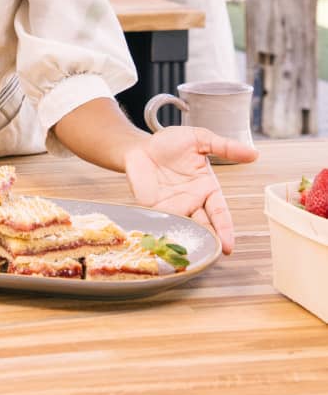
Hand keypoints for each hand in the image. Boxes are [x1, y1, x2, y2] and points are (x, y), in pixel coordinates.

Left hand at [123, 126, 257, 253]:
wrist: (139, 145)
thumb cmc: (170, 143)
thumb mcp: (199, 138)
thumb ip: (224, 146)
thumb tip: (254, 153)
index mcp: (207, 189)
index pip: (220, 214)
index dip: (225, 230)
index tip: (229, 246)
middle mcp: (192, 203)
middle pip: (204, 228)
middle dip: (208, 242)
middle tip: (211, 256)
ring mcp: (173, 208)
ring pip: (184, 230)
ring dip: (187, 241)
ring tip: (191, 254)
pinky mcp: (153, 210)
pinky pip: (161, 225)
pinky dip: (164, 235)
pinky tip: (166, 245)